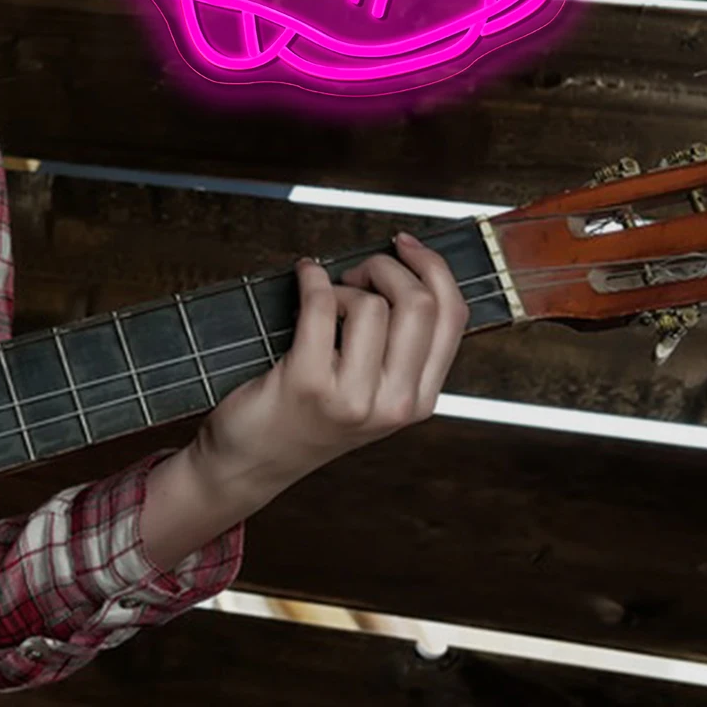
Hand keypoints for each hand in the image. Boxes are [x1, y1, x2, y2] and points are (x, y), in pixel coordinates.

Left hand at [188, 233, 469, 502]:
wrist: (253, 461)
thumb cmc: (308, 415)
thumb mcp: (372, 391)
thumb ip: (398, 346)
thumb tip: (404, 266)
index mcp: (420, 400)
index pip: (452, 316)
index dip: (434, 268)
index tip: (406, 245)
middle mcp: (396, 404)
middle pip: (419, 303)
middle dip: (387, 267)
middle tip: (356, 273)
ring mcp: (353, 398)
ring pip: (371, 303)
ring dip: (343, 284)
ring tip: (323, 299)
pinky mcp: (307, 383)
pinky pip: (321, 305)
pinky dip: (312, 278)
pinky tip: (303, 277)